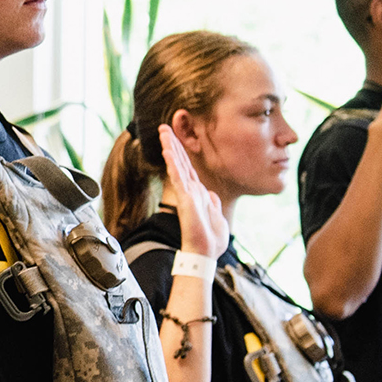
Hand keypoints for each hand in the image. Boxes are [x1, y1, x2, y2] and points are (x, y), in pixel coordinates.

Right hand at [160, 126, 228, 260]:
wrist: (205, 254)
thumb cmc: (211, 241)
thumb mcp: (218, 218)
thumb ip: (213, 204)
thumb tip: (211, 194)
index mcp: (198, 194)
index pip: (188, 169)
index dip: (182, 153)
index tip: (175, 139)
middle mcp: (190, 191)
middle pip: (180, 162)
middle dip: (172, 144)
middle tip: (164, 128)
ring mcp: (186, 194)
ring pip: (177, 165)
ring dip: (170, 147)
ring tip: (163, 132)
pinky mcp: (185, 199)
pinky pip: (178, 177)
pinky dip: (173, 163)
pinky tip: (168, 150)